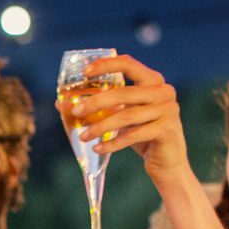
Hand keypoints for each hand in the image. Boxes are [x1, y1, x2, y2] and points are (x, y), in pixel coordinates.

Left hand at [69, 55, 191, 191]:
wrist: (167, 164)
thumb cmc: (141, 136)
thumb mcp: (121, 118)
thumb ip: (101, 108)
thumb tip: (61, 103)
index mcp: (154, 81)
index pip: (129, 64)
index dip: (106, 65)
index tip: (85, 72)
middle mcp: (164, 92)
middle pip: (125, 92)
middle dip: (97, 101)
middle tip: (77, 111)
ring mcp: (168, 110)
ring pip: (127, 115)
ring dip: (101, 126)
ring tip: (84, 136)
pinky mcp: (167, 130)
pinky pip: (134, 135)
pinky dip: (113, 143)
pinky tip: (98, 148)